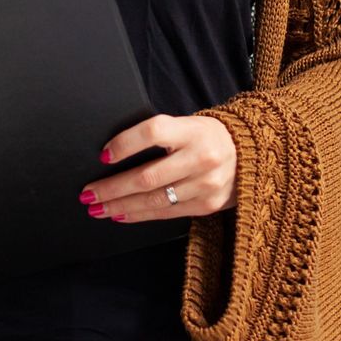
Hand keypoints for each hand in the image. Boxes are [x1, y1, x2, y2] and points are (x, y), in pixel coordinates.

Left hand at [78, 114, 236, 222]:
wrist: (251, 155)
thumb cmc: (207, 137)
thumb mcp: (188, 125)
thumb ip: (159, 135)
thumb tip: (114, 154)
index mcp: (193, 130)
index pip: (153, 132)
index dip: (125, 144)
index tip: (103, 156)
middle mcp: (201, 157)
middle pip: (148, 176)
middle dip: (112, 188)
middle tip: (88, 193)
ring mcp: (206, 184)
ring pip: (155, 200)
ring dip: (121, 206)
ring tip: (98, 208)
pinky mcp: (207, 205)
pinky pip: (167, 213)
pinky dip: (141, 215)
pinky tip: (122, 214)